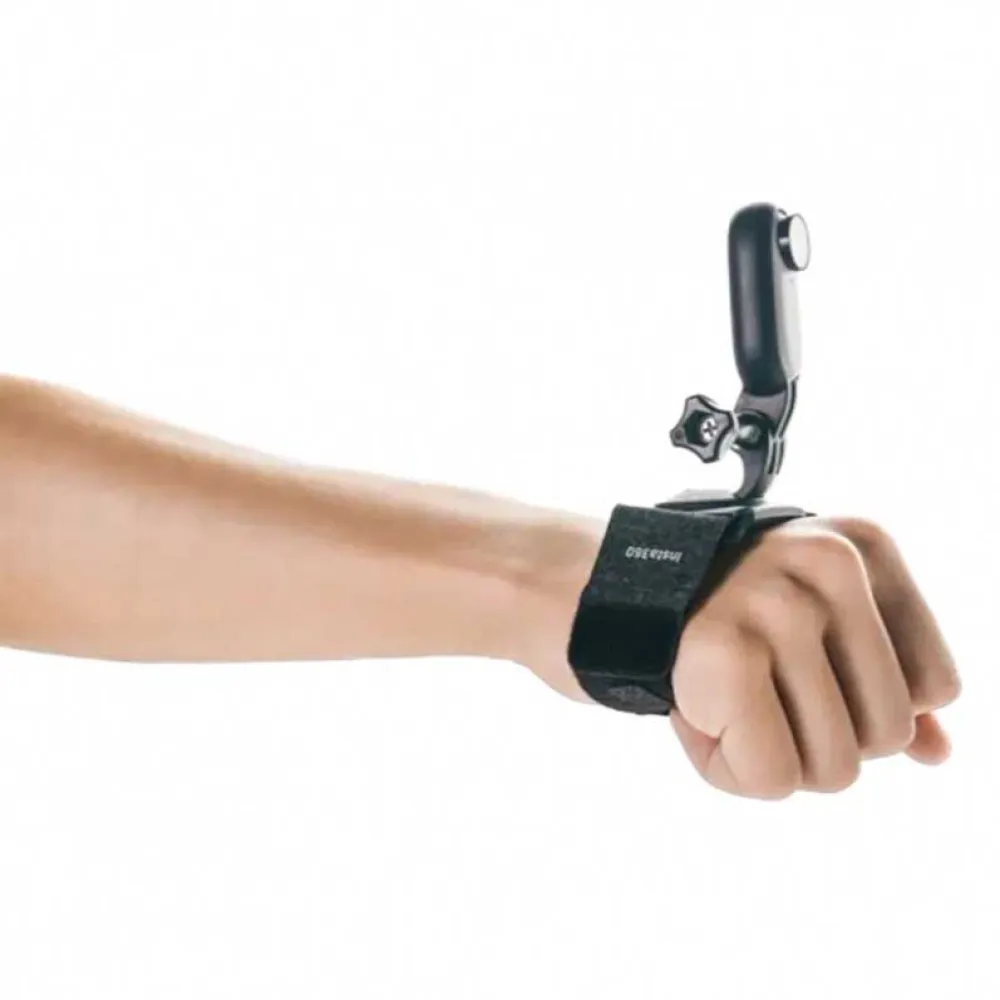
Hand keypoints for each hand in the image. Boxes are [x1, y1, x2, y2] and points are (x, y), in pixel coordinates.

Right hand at [670, 517, 960, 797]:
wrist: (624, 597)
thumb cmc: (734, 620)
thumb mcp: (819, 632)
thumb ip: (890, 686)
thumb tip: (939, 753)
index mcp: (866, 548)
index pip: (935, 686)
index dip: (872, 704)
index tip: (812, 673)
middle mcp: (830, 565)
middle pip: (890, 733)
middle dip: (826, 740)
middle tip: (765, 693)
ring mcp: (776, 607)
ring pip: (836, 768)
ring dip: (778, 758)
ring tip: (733, 702)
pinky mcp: (727, 652)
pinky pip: (772, 776)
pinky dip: (735, 770)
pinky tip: (704, 717)